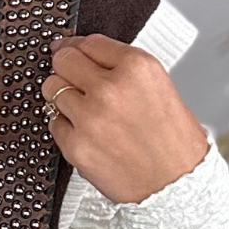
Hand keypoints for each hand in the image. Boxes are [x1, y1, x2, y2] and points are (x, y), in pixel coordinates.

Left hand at [41, 33, 208, 204]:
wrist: (177, 186)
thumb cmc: (173, 139)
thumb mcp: (160, 86)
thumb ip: (122, 66)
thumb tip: (79, 50)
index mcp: (137, 68)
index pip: (90, 42)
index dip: (77, 45)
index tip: (69, 48)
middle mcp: (111, 89)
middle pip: (64, 60)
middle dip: (65, 66)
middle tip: (72, 76)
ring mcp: (90, 118)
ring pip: (52, 88)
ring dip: (62, 95)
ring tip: (84, 108)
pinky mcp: (76, 145)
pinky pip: (54, 122)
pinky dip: (65, 125)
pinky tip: (86, 132)